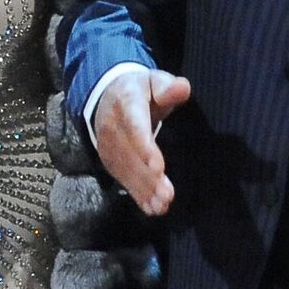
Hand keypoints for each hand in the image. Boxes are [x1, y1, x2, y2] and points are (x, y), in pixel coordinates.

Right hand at [92, 70, 192, 216]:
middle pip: (131, 155)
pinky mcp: (109, 160)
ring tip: (161, 205)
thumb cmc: (139, 90)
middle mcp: (112, 128)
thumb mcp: (153, 80)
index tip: (158, 167)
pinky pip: (122, 179)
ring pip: (126, 171)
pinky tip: (152, 208)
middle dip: (148, 178)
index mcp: (125, 103)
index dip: (144, 148)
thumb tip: (183, 88)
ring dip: (143, 191)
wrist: (105, 96)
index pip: (134, 127)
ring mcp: (108, 146)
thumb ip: (167, 86)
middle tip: (167, 196)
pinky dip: (137, 195)